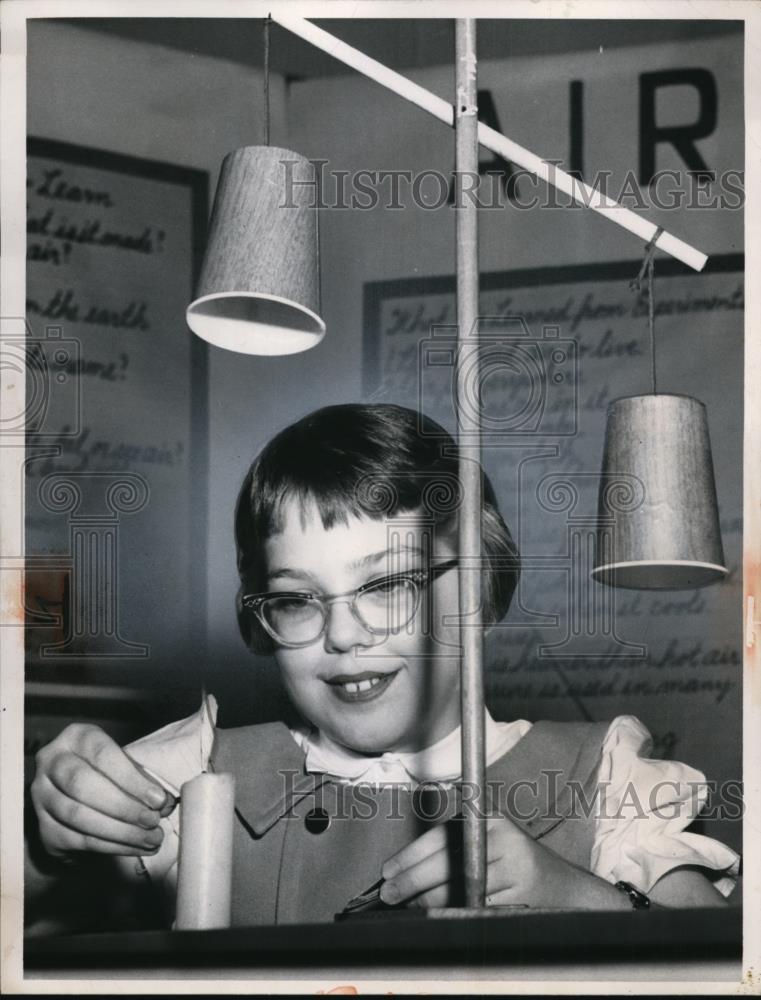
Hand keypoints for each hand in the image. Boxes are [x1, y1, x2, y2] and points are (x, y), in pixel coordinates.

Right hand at [30, 723, 175, 860]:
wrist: (74, 800)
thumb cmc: (107, 774)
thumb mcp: (123, 765)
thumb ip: (141, 778)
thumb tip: (163, 803)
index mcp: (76, 737)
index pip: (102, 754)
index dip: (131, 778)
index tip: (157, 799)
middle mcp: (51, 762)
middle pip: (82, 785)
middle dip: (123, 806)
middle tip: (152, 821)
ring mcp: (42, 796)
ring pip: (78, 816)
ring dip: (120, 831)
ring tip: (150, 838)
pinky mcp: (44, 827)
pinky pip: (78, 840)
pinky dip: (112, 846)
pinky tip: (135, 847)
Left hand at [379, 816, 629, 909]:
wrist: (563, 888)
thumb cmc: (514, 863)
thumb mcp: (488, 842)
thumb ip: (454, 846)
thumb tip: (403, 868)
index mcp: (490, 820)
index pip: (442, 836)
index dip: (411, 855)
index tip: (388, 871)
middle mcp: (503, 839)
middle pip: (447, 862)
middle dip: (412, 880)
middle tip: (389, 894)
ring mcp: (514, 868)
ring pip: (459, 887)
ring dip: (429, 900)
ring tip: (407, 906)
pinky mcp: (520, 895)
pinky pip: (477, 905)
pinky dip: (455, 911)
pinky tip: (437, 915)